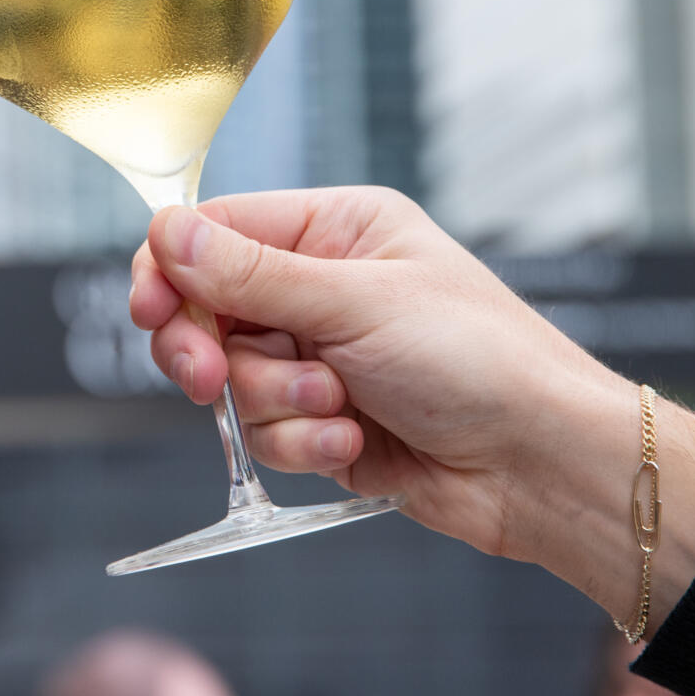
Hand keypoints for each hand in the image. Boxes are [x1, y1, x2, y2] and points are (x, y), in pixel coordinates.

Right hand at [130, 189, 694, 631]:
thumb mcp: (356, 303)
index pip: (217, 231)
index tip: (151, 311)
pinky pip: (268, 432)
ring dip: (279, 402)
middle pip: (208, 308)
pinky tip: (357, 440)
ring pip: (235, 379)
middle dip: (210, 348)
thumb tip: (165, 230)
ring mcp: (322, 356)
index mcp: (335, 230)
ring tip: (340, 404)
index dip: (171, 270)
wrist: (542, 465)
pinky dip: (305, 441)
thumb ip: (251, 274)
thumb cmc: (481, 359)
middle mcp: (323, 287)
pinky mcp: (326, 421)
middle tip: (208, 377)